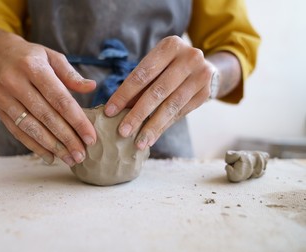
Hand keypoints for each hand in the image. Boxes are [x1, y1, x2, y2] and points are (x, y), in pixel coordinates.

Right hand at [0, 29, 96, 165]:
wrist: (0, 54)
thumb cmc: (33, 57)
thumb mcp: (53, 57)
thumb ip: (71, 74)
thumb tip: (92, 87)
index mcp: (33, 67)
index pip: (59, 99)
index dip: (77, 121)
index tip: (91, 138)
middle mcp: (15, 82)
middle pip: (46, 116)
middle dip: (67, 139)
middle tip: (82, 155)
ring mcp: (4, 98)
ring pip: (31, 127)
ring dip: (52, 147)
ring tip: (70, 159)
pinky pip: (18, 132)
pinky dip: (35, 147)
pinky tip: (51, 156)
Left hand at [104, 35, 215, 149]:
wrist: (203, 66)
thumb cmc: (169, 66)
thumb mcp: (155, 67)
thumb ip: (139, 85)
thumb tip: (117, 110)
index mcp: (171, 46)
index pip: (142, 74)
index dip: (124, 94)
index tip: (109, 112)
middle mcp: (189, 58)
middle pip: (157, 91)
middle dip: (137, 114)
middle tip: (122, 131)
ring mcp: (201, 75)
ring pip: (171, 106)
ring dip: (152, 126)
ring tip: (138, 142)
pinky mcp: (205, 93)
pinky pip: (180, 114)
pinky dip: (163, 127)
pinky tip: (151, 138)